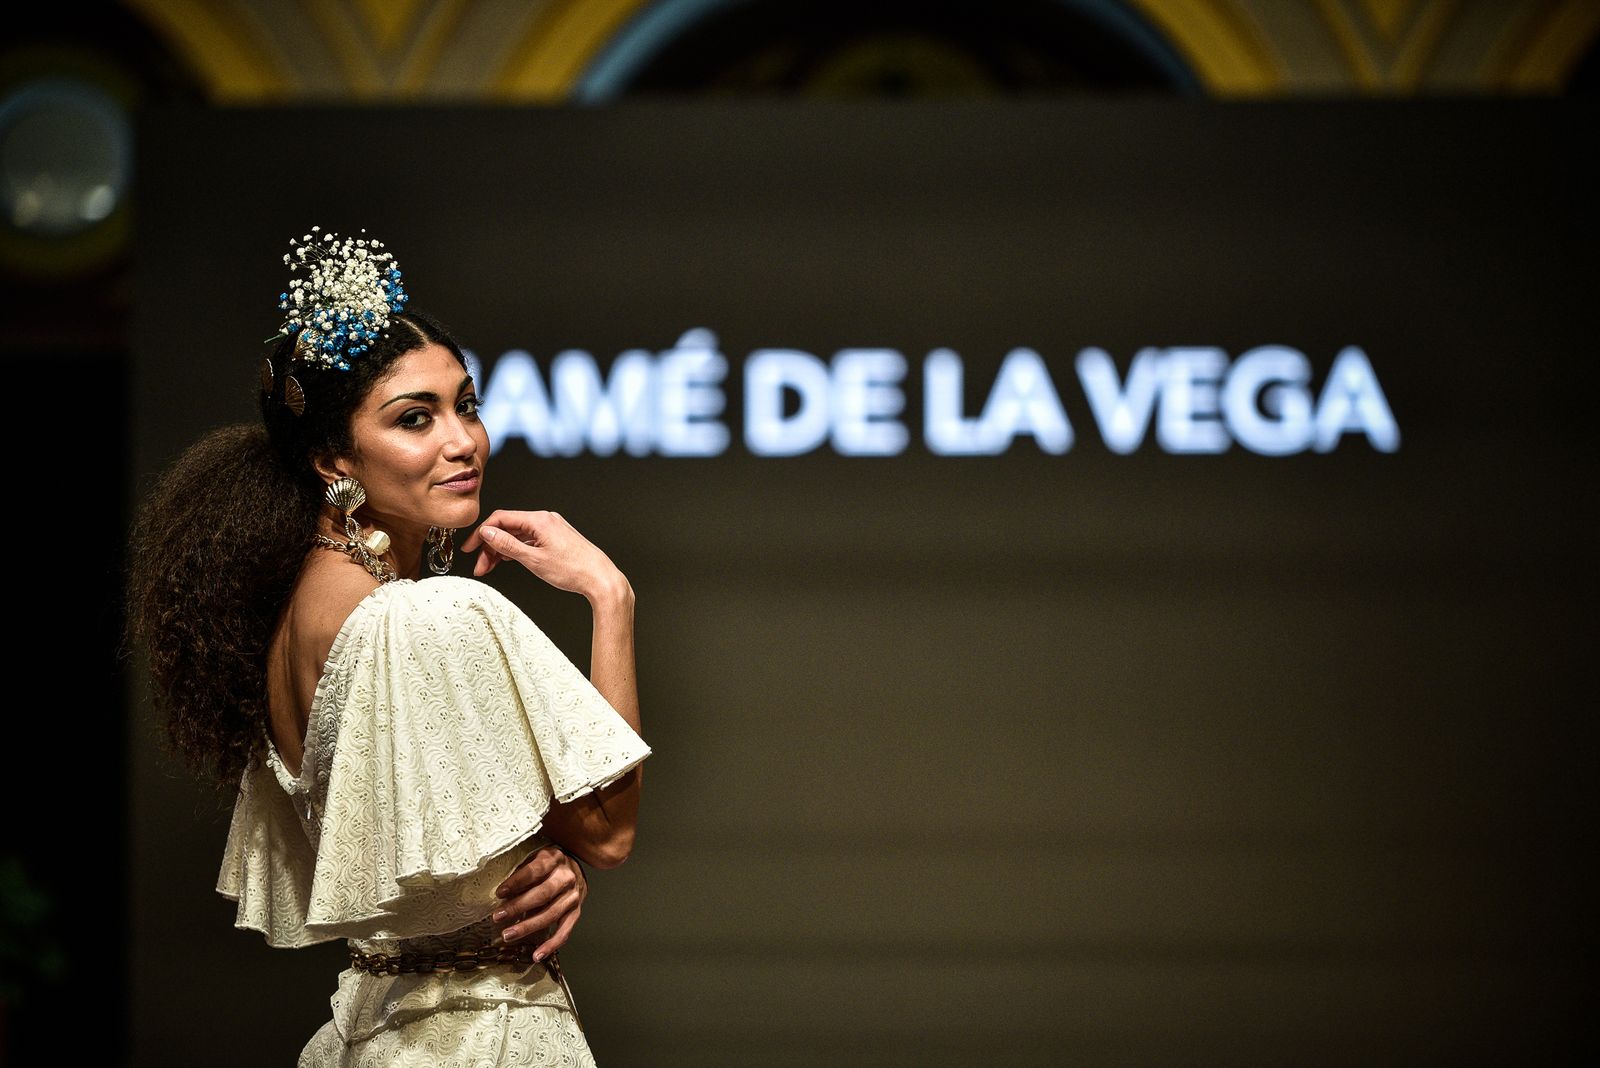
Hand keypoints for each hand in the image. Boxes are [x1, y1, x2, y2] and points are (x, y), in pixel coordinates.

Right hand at [461, 509, 625, 600]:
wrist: (601, 579)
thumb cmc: (573, 570)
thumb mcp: (534, 560)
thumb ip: (508, 545)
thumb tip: (487, 533)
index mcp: (540, 520)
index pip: (501, 519)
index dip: (481, 533)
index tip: (470, 549)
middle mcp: (546, 520)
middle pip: (508, 528)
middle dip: (491, 547)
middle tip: (480, 567)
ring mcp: (552, 528)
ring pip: (518, 535)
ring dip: (502, 550)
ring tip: (490, 568)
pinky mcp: (556, 538)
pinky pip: (529, 540)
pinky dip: (516, 550)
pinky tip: (508, 560)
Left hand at [492, 843, 587, 960]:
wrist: (574, 868)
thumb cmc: (547, 865)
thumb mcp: (534, 858)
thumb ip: (521, 871)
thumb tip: (499, 892)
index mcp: (554, 859)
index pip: (535, 870)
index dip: (517, 882)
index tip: (499, 893)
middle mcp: (567, 877)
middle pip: (543, 894)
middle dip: (518, 907)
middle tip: (498, 917)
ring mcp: (574, 896)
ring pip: (551, 914)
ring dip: (528, 927)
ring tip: (508, 935)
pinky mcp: (576, 912)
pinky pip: (565, 931)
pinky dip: (551, 944)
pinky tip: (536, 955)